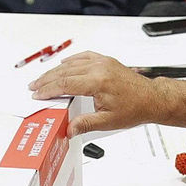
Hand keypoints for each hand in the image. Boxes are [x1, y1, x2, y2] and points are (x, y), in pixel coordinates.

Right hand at [28, 53, 162, 135]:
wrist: (151, 98)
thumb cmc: (135, 108)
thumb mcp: (108, 121)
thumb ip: (85, 124)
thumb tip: (68, 129)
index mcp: (98, 82)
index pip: (65, 84)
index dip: (48, 89)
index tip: (37, 94)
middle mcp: (99, 68)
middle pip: (65, 72)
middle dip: (47, 80)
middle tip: (34, 87)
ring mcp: (103, 62)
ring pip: (73, 63)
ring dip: (56, 70)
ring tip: (44, 79)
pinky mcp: (107, 61)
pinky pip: (85, 56)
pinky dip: (72, 60)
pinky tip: (65, 64)